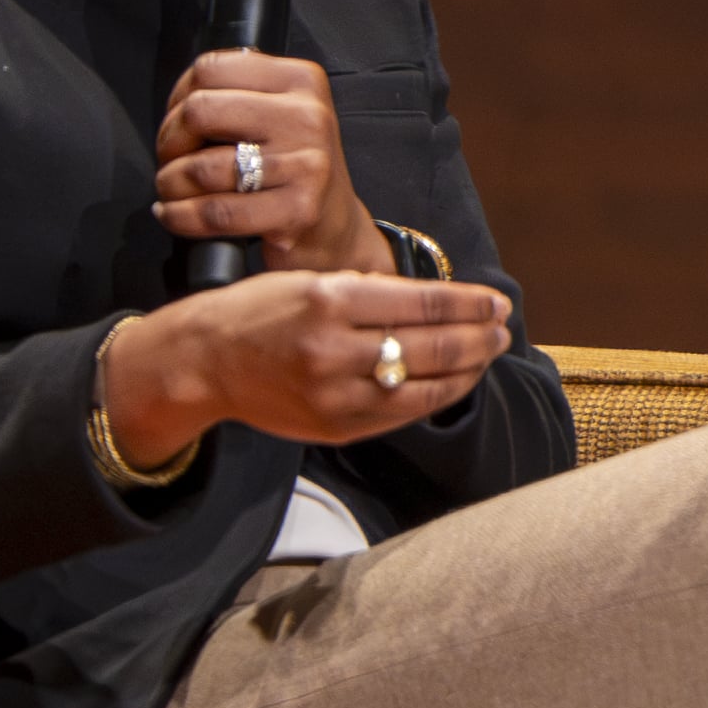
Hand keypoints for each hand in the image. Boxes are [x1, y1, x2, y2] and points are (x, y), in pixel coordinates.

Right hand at [100, 271, 513, 463]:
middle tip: (503, 328)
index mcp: (330, 299)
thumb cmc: (261, 311)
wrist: (205, 362)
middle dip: (478, 336)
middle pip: (432, 345)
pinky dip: (436, 396)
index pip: (423, 303)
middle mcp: (334, 348)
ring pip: (424, 384)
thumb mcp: (312, 281)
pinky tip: (455, 381)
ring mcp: (335, 393)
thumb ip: (373, 293)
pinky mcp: (335, 426)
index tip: (496, 302)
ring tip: (488, 352)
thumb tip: (444, 304)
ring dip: (467, 369)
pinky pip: (402, 413)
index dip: (470, 304)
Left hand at [151, 53, 392, 282]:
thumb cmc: (294, 168)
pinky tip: (175, 214)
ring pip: (201, 167)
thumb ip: (238, 94)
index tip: (179, 122)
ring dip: (170, 183)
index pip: (212, 69)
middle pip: (200, 111)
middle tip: (172, 158)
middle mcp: (308, 116)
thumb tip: (179, 103)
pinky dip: (180, 217)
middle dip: (169, 141)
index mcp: (301, 81)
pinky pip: (215, 212)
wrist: (334, 224)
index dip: (178, 97)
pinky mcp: (298, 209)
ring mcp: (306, 164)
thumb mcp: (280, 112)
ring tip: (173, 189)